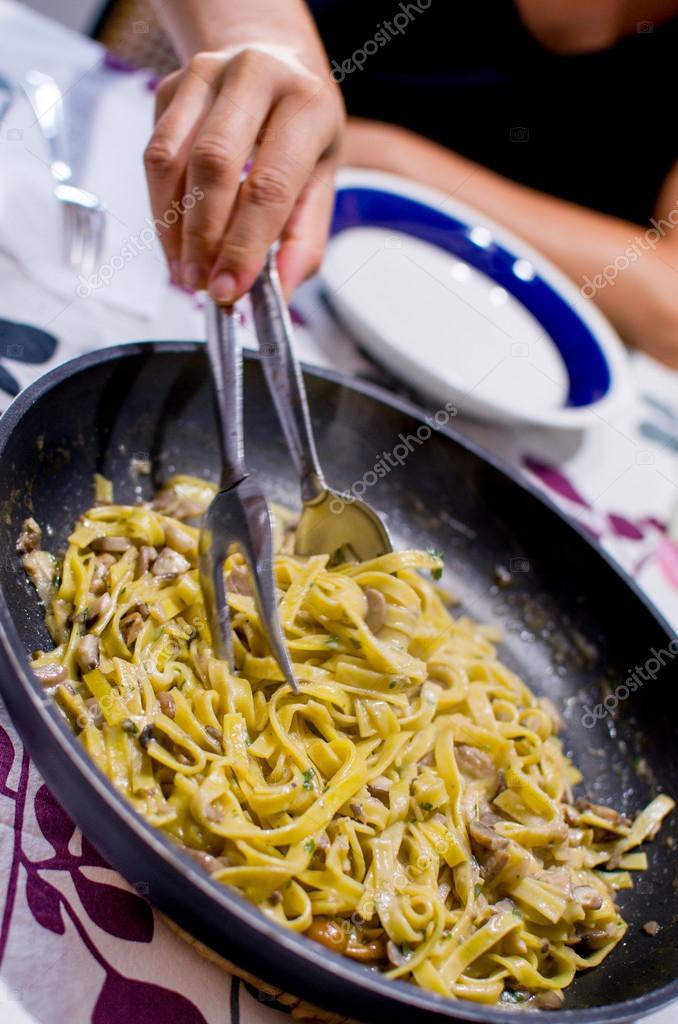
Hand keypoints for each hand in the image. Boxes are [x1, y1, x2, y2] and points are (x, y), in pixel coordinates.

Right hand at [144, 45, 343, 299]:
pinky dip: (160, 208)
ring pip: (172, 158)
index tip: (229, 288)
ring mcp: (206, 73)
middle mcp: (255, 76)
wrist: (273, 59)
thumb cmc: (300, 129)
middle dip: (203, 236)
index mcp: (306, 103)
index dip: (245, 244)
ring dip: (173, 227)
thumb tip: (281, 290)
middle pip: (213, 164)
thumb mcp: (322, 180)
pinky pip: (154, 154)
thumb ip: (305, 239)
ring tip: (185, 271)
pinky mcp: (169, 85)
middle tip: (202, 284)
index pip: (270, 183)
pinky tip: (175, 241)